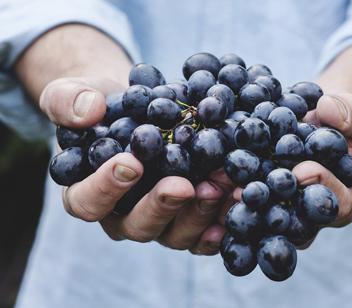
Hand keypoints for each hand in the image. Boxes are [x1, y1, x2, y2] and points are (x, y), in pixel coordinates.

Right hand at [41, 76, 233, 254]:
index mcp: (87, 193)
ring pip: (175, 233)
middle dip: (162, 206)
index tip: (131, 163)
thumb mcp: (73, 94)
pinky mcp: (187, 217)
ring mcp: (159, 220)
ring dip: (199, 213)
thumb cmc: (101, 107)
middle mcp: (122, 215)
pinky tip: (237, 202)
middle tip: (183, 185)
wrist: (137, 109)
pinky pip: (204, 232)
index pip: (88, 202)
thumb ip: (68, 101)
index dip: (106, 188)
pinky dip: (221, 221)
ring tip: (220, 186)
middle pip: (137, 226)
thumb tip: (88, 111)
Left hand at [230, 92, 351, 247]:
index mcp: (341, 199)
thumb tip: (328, 110)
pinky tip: (205, 185)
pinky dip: (223, 196)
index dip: (322, 188)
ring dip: (241, 208)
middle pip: (293, 223)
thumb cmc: (337, 121)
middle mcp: (308, 215)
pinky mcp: (255, 202)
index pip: (337, 204)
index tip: (303, 170)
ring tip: (222, 189)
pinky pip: (241, 206)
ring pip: (262, 221)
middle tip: (249, 192)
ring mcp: (279, 212)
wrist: (312, 121)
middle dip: (272, 206)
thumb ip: (350, 113)